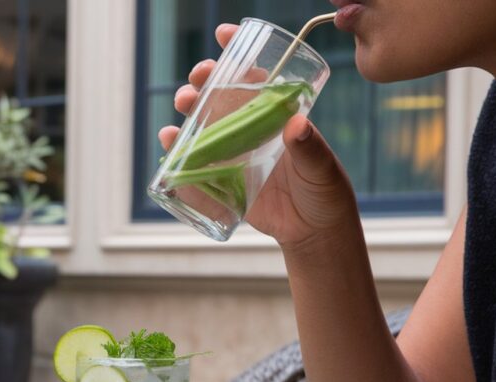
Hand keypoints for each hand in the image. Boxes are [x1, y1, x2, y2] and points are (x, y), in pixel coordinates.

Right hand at [159, 24, 357, 248]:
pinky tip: (169, 141)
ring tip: (182, 106)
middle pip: (222, 95)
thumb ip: (311, 149)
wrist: (313, 233)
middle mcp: (252, 129)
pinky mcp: (221, 180)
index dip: (239, 53)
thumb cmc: (325, 193)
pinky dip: (177, 149)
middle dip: (205, 80)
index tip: (225, 35)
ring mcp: (235, 153)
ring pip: (204, 123)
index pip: (257, 76)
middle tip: (197, 79)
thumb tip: (297, 125)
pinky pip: (195, 160)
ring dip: (188, 110)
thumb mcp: (322, 169)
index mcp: (277, 116)